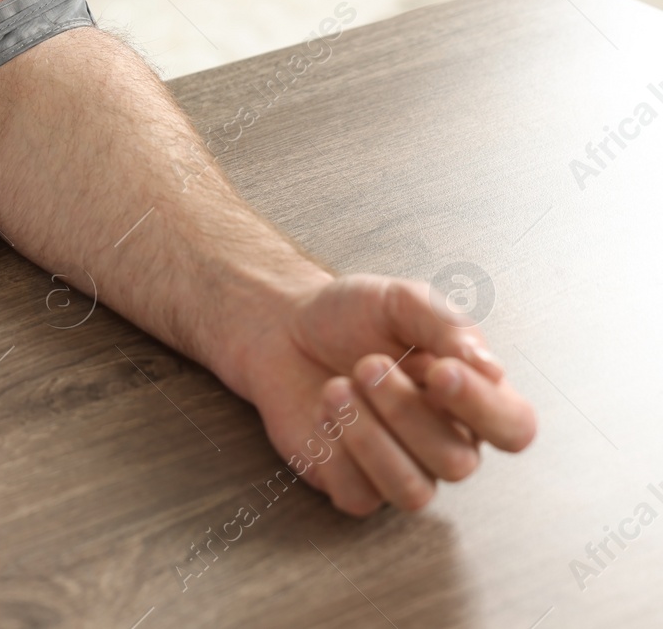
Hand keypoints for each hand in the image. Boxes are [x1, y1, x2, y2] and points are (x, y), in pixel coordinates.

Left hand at [237, 272, 536, 514]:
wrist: (285, 327)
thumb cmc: (352, 316)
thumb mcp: (400, 301)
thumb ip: (447, 326)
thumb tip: (490, 368)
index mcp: (471, 396)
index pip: (514, 428)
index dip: (484, 408)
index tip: (439, 370)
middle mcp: (445, 440)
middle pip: (458, 462)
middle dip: (406, 411)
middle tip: (366, 365)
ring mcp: (401, 467)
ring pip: (414, 492)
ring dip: (370, 438)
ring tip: (336, 388)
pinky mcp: (353, 483)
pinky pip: (360, 497)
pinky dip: (336, 455)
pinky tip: (322, 414)